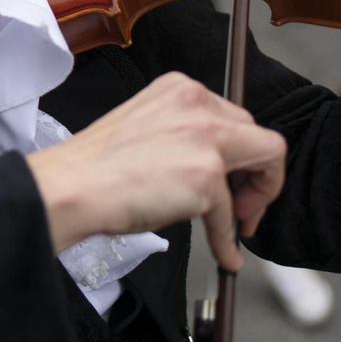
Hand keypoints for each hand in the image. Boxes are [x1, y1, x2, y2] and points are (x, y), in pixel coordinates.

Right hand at [25, 72, 285, 271]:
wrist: (75, 185)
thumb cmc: (98, 164)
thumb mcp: (148, 125)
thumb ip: (185, 132)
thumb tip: (216, 165)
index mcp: (181, 88)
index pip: (233, 117)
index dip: (241, 154)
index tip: (234, 180)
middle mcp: (198, 103)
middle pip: (257, 136)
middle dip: (255, 174)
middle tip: (239, 204)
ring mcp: (205, 137)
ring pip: (265, 161)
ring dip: (255, 200)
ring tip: (236, 225)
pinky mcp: (206, 175)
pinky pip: (230, 213)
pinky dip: (230, 238)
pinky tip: (227, 253)